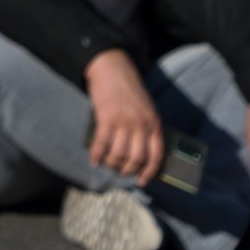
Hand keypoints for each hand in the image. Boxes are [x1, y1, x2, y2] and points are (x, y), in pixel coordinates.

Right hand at [83, 50, 165, 187]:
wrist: (111, 68)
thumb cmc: (128, 89)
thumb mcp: (146, 108)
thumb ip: (146, 127)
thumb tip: (140, 151)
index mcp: (154, 124)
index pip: (156, 156)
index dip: (148, 172)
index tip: (141, 181)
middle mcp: (140, 125)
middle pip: (136, 157)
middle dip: (127, 170)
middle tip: (119, 172)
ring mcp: (123, 122)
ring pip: (118, 153)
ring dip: (111, 163)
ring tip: (107, 165)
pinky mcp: (105, 117)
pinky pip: (101, 142)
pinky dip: (97, 154)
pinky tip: (94, 160)